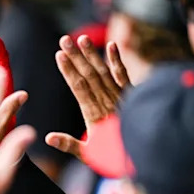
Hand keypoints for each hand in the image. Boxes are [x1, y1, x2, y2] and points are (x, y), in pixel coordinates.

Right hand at [45, 35, 129, 157]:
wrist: (146, 152)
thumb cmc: (114, 155)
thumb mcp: (88, 154)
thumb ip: (69, 144)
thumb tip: (48, 138)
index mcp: (94, 114)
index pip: (79, 88)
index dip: (68, 70)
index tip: (59, 55)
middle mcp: (107, 102)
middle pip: (89, 75)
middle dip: (76, 56)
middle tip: (64, 39)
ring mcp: (120, 96)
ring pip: (104, 71)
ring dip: (92, 54)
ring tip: (81, 38)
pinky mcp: (131, 94)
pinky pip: (123, 75)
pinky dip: (117, 61)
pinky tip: (111, 46)